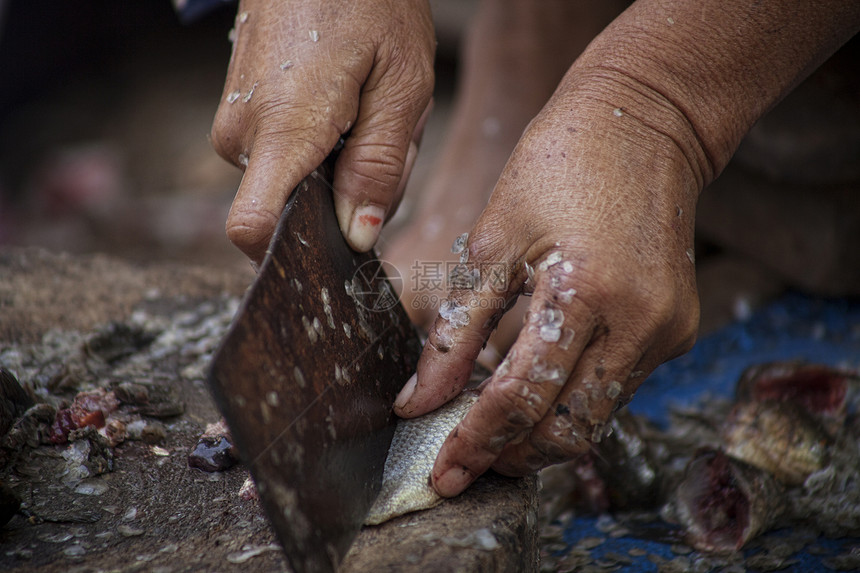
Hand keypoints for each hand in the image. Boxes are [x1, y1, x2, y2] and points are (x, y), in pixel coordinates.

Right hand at [210, 0, 433, 262]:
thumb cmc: (367, 1)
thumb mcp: (400, 85)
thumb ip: (379, 167)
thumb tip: (358, 236)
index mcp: (283, 129)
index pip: (253, 229)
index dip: (297, 252)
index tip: (345, 242)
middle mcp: (243, 135)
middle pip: (295, 212)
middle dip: (350, 196)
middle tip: (386, 135)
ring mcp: (237, 124)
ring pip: (295, 187)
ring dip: (345, 168)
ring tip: (370, 110)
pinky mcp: (243, 115)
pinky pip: (287, 160)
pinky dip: (328, 149)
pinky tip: (350, 106)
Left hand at [393, 70, 702, 496]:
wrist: (643, 123)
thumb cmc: (556, 167)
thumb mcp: (492, 241)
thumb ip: (456, 330)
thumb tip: (418, 402)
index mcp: (584, 292)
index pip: (522, 398)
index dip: (477, 443)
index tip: (443, 473)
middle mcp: (638, 322)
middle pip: (569, 430)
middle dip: (512, 457)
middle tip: (465, 464)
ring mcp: (667, 330)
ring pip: (597, 418)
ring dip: (541, 435)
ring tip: (493, 433)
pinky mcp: (677, 329)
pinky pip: (617, 387)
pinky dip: (571, 400)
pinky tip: (537, 388)